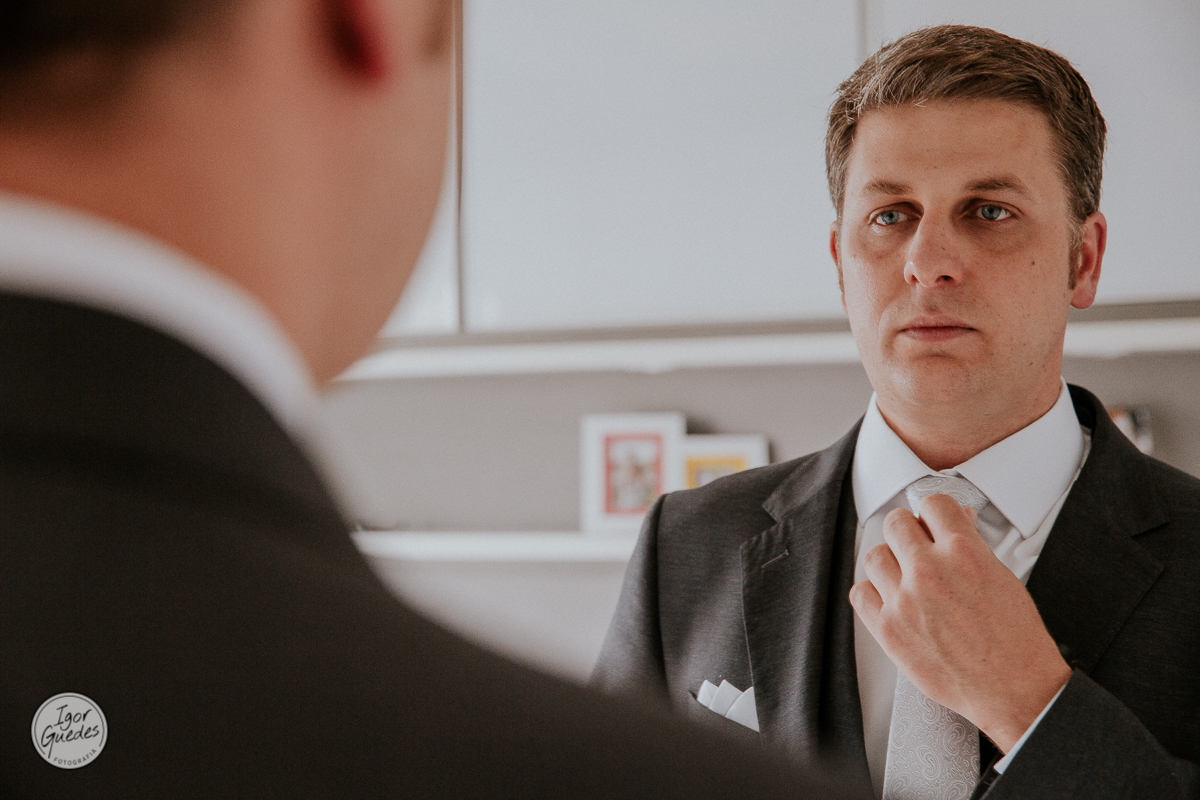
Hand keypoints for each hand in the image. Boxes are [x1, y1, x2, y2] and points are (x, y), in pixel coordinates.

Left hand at [849, 494, 1071, 751]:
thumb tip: (955, 522)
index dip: (935, 513)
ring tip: (905, 576)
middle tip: (917, 546)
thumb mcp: (1002, 576)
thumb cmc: (1016, 640)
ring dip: (888, 561)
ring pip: (874, 555)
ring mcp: (904, 601)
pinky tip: (889, 599)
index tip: (933, 522)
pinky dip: (872, 593)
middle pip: (895, 523)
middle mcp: (929, 572)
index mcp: (963, 553)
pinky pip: (860, 593)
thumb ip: (972, 545)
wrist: (1015, 690)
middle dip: (909, 532)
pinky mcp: (888, 630)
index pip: (932, 503)